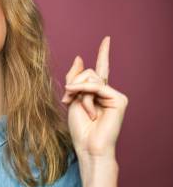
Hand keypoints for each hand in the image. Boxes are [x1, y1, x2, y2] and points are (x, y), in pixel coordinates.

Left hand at [61, 36, 128, 159]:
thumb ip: (74, 79)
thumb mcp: (72, 99)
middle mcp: (108, 92)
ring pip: (91, 78)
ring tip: (78, 108)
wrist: (88, 147)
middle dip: (74, 84)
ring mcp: (115, 95)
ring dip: (78, 92)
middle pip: (88, 73)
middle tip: (68, 100)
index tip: (107, 39)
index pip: (101, 69)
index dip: (103, 53)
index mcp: (98, 93)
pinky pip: (97, 86)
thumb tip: (79, 57)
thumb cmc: (80, 129)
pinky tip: (81, 105)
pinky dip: (85, 94)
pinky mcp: (119, 100)